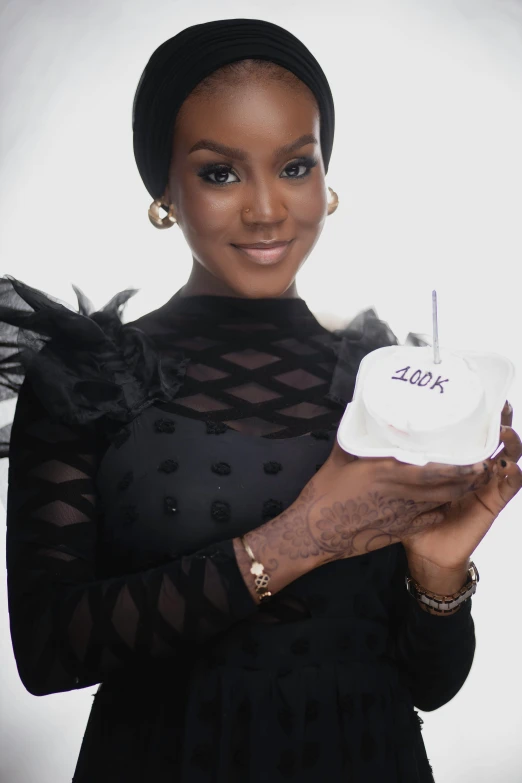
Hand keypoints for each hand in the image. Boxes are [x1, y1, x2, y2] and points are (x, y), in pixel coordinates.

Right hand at [305, 436, 495, 562]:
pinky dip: (439, 510)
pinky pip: (428, 519)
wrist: (314, 532)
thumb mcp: (338, 459)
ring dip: (456, 492)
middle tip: (478, 467)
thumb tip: (354, 414)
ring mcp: (401, 515)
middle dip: (466, 478)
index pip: (433, 469)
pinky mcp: (398, 530)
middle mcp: (400, 494)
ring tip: (467, 481)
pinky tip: (442, 503)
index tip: (472, 456)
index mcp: (386, 472)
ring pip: (440, 503)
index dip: (458, 466)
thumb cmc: (323, 494)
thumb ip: (353, 439)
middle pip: (445, 487)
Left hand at [402, 401, 521, 575]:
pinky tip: (508, 466)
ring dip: (509, 443)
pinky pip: (509, 487)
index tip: (480, 394)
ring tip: (504, 432)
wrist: (426, 553)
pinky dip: (512, 475)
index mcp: (451, 462)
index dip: (477, 415)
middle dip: (500, 421)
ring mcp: (485, 486)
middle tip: (502, 404)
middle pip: (492, 440)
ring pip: (507, 458)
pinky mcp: (491, 503)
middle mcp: (472, 470)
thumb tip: (370, 432)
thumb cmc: (409, 516)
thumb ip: (390, 459)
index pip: (468, 433)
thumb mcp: (397, 481)